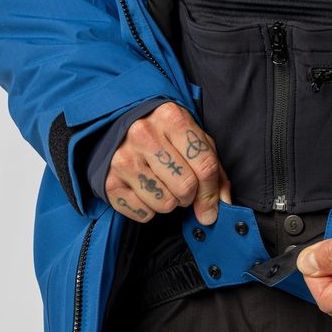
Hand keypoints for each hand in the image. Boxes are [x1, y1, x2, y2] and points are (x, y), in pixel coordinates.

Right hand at [105, 102, 231, 223]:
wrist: (117, 127)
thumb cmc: (164, 135)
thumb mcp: (193, 141)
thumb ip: (214, 171)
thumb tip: (223, 207)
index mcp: (171, 118)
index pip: (204, 166)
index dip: (211, 192)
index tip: (210, 206)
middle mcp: (144, 134)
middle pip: (186, 186)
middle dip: (190, 197)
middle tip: (183, 190)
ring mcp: (123, 157)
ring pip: (165, 203)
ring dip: (170, 203)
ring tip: (162, 186)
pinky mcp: (108, 180)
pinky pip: (143, 213)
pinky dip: (149, 209)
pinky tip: (145, 191)